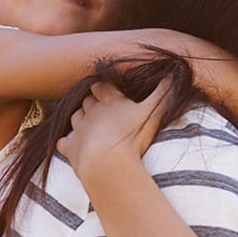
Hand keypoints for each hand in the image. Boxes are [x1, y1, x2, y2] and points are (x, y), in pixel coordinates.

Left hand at [57, 79, 173, 181]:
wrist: (107, 163)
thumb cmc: (132, 135)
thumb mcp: (153, 112)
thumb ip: (163, 93)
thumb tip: (174, 73)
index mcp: (110, 101)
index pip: (102, 87)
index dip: (104, 87)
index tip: (108, 89)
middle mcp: (92, 112)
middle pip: (87, 101)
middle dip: (92, 102)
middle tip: (101, 108)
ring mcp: (79, 130)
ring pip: (75, 117)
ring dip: (80, 118)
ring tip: (89, 124)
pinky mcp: (71, 148)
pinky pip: (64, 142)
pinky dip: (67, 141)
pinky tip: (71, 144)